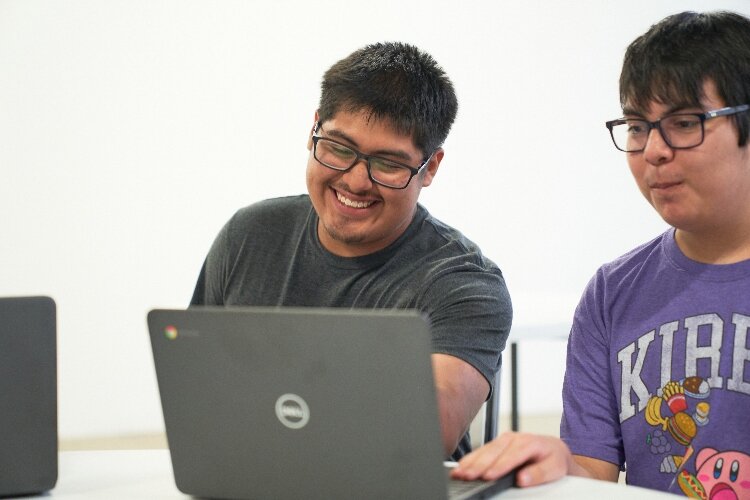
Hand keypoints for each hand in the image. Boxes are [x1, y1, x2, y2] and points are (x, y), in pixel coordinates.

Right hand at [450, 432, 572, 486]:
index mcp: (529, 442)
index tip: (489, 476)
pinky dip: (470, 459)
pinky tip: (462, 466)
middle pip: (493, 452)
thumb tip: (522, 478)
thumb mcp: (554, 468)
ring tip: (460, 473)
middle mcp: (514, 438)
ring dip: (471, 462)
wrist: (553, 450)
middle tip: (468, 475)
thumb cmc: (553, 459)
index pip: (511, 455)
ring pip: (485, 450)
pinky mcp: (497, 444)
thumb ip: (539, 473)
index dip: (499, 466)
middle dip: (479, 464)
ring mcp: (504, 440)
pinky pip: (482, 451)